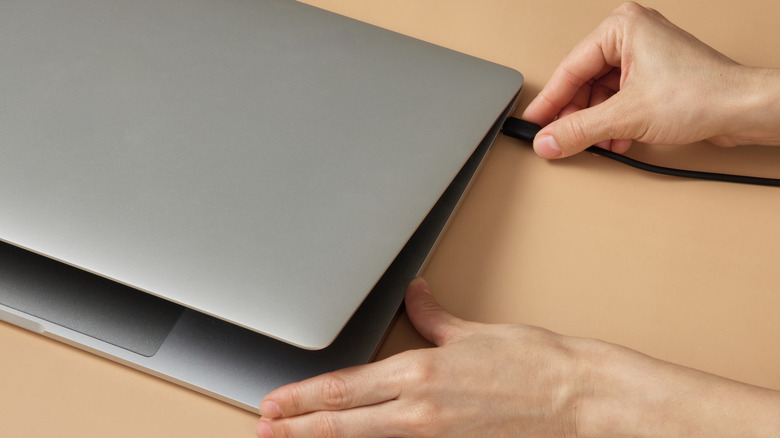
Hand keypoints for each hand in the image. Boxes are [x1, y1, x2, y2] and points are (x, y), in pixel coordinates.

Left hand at [257, 277, 582, 437]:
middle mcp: (420, 410)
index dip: (303, 397)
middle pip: (341, 422)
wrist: (579, 399)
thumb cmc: (537, 364)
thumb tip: (415, 295)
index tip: (275, 403)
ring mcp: (436, 437)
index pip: (344, 387)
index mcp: (421, 372)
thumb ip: (434, 316)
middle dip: (297, 428)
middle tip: (265, 430)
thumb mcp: (476, 331)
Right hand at [522, 2, 779, 158]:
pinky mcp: (656, 77)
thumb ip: (579, 130)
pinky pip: (619, 100)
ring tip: (594, 143)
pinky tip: (615, 141)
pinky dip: (613, 123)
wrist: (745, 110)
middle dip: (576, 116)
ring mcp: (645, 57)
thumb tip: (547, 140)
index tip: (533, 124)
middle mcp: (632, 37)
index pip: (570, 69)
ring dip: (596, 124)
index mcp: (621, 28)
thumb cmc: (703, 93)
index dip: (549, 102)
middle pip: (584, 83)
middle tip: (558, 140)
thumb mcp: (626, 116)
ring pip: (601, 95)